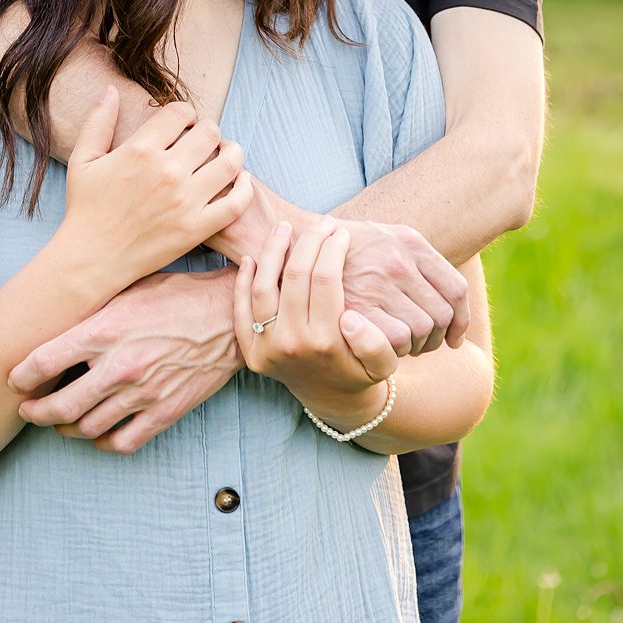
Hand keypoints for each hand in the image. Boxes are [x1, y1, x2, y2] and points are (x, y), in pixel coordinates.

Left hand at [9, 269, 242, 453]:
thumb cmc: (175, 295)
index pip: (45, 360)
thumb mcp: (126, 290)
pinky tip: (97, 434)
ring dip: (65, 429)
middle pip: (60, 405)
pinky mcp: (165, 412)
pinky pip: (124, 441)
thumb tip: (55, 321)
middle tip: (26, 410)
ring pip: (88, 427)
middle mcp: (119, 366)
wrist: (227, 317)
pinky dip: (104, 443)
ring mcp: (143, 393)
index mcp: (104, 331)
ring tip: (57, 423)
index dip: (22, 375)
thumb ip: (92, 312)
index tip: (13, 379)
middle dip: (35, 412)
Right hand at [51, 89, 252, 284]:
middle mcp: (166, 171)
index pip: (181, 113)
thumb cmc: (85, 207)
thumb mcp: (83, 159)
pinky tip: (239, 182)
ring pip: (229, 162)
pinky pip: (235, 203)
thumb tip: (111, 90)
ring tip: (226, 154)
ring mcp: (185, 201)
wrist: (92, 257)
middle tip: (204, 140)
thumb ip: (98, 121)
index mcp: (140, 150)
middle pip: (209, 133)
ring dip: (232, 152)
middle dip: (208, 131)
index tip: (184, 124)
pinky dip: (244, 188)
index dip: (185, 113)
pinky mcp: (197, 228)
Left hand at [234, 218, 397, 420]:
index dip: (333, 249)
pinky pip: (239, 309)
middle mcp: (292, 343)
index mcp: (327, 342)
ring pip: (262, 287)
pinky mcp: (249, 350)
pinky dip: (242, 280)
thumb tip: (349, 316)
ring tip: (284, 227)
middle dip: (309, 241)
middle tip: (321, 223)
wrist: (332, 399)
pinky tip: (252, 257)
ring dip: (271, 251)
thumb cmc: (361, 371)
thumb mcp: (383, 365)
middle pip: (295, 276)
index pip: (325, 280)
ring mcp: (266, 347)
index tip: (341, 233)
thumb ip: (375, 343)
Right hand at [336, 218, 469, 354]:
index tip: (454, 337)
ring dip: (417, 345)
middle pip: (443, 314)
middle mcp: (396, 259)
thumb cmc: (346, 246)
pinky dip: (397, 348)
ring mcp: (375, 283)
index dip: (461, 320)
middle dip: (438, 336)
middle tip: (423, 344)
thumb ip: (420, 261)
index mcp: (408, 241)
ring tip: (402, 345)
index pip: (456, 289)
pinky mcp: (355, 305)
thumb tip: (456, 310)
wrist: (296, 241)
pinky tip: (384, 345)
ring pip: (422, 329)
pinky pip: (397, 339)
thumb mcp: (386, 236)